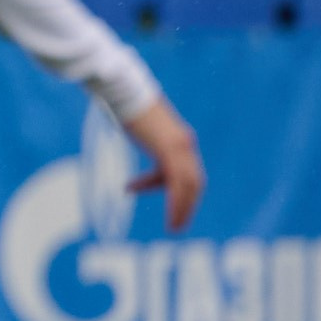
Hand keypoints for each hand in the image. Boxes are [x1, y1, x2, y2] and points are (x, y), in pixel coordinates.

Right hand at [122, 99, 204, 232]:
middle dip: (187, 205)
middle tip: (179, 224)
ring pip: (189, 186)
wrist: (124, 91)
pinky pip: (177, 184)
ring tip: (175, 228)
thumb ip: (143, 139)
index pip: (187, 171)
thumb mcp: (138, 129)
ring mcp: (180, 146)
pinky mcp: (170, 150)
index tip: (171, 208)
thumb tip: (132, 140)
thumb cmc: (126, 105)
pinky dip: (176, 204)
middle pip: (195, 182)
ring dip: (183, 209)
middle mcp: (185, 143)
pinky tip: (170, 218)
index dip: (180, 192)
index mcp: (180, 139)